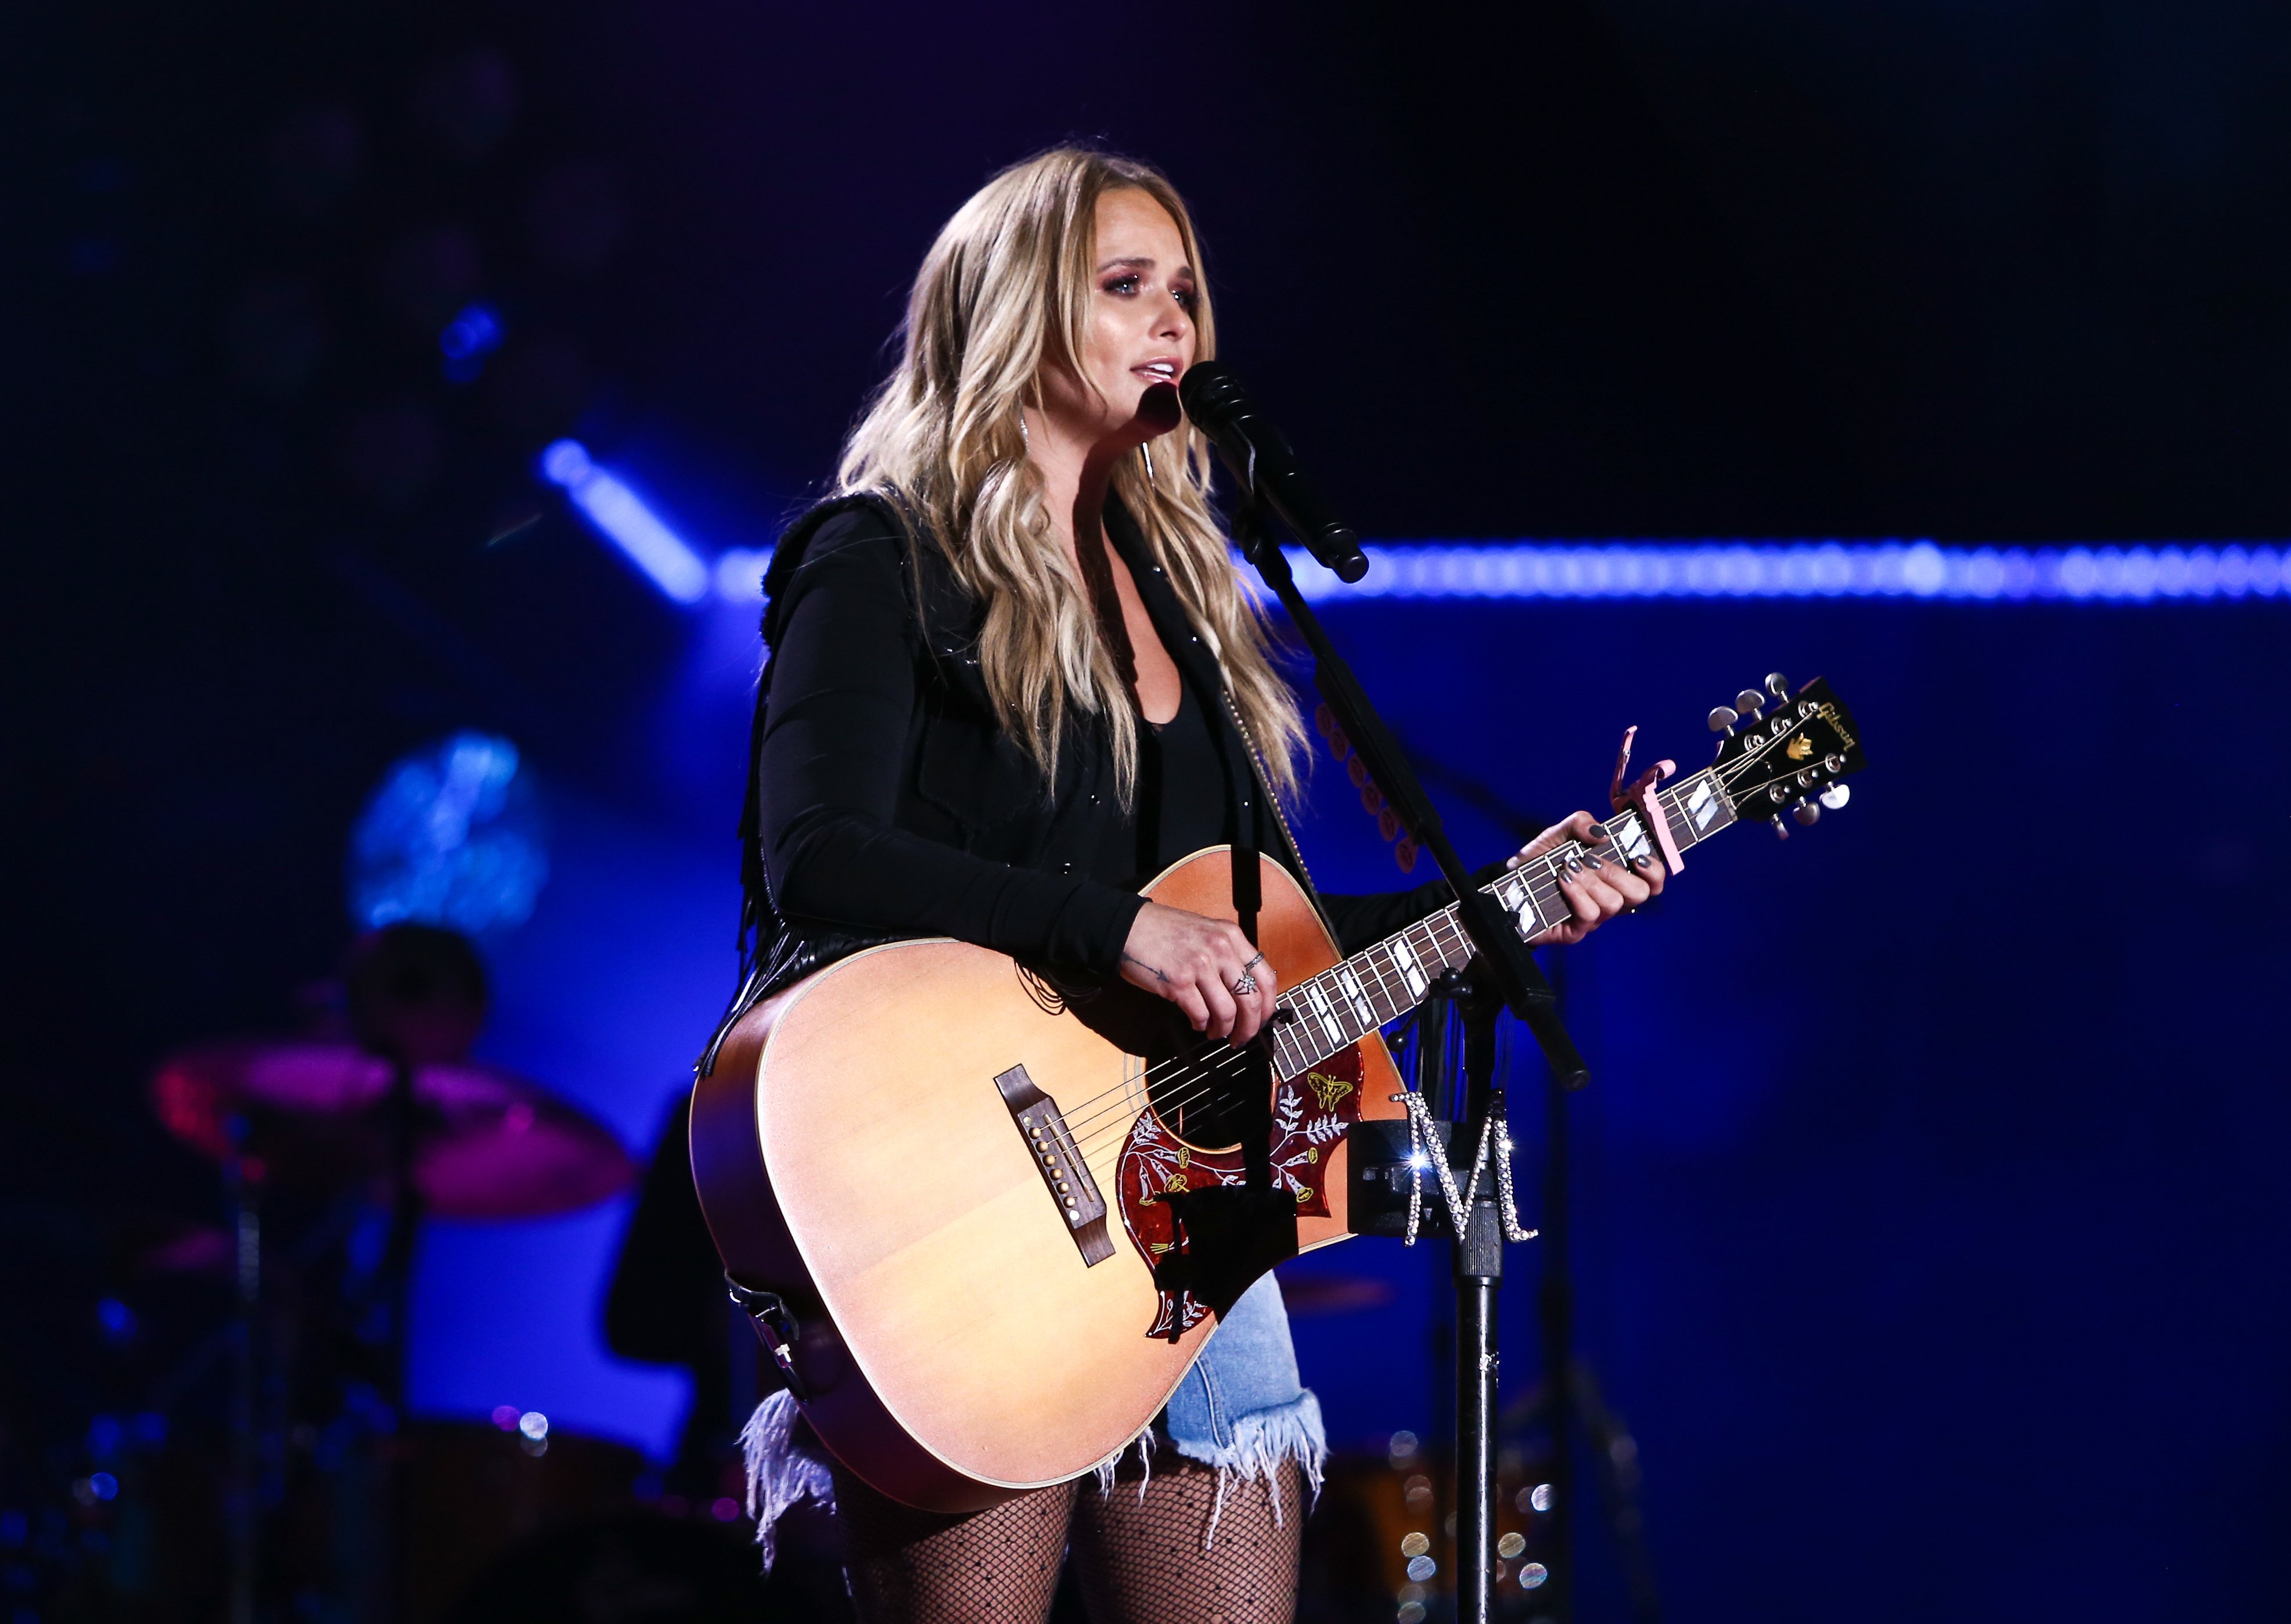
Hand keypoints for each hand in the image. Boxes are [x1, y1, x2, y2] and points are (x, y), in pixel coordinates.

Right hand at [1118, 901, 1280, 1043]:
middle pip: (1251, 999)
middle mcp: (1220, 949)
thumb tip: (1246, 990)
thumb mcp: (1206, 932)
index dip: (1268, 1007)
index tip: (1262, 1020)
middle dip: (1249, 1027)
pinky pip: (1201, 1014)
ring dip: (1224, 1030)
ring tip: (1216, 1033)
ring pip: (1227, 1012)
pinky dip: (1201, 1025)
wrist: (1126, 927)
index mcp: (1231, 936)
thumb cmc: (1164, 932)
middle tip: (1242, 1038)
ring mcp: (1199, 965)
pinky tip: (1197, 1023)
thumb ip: (1228, 954)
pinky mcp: (1178, 982)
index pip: (1266, 977)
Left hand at [1503, 810, 1666, 945]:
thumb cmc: (1540, 860)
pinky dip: (1577, 893)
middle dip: (1616, 872)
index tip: (1637, 856)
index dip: (1654, 871)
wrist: (1509, 881)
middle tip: (1590, 860)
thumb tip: (1602, 834)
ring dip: (1591, 881)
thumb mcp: (1558, 833)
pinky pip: (1590, 915)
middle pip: (1640, 894)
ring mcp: (1595, 917)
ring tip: (1568, 869)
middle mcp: (1611, 898)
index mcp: (1616, 876)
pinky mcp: (1576, 930)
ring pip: (1614, 904)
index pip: (1653, 881)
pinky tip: (1562, 881)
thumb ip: (1580, 823)